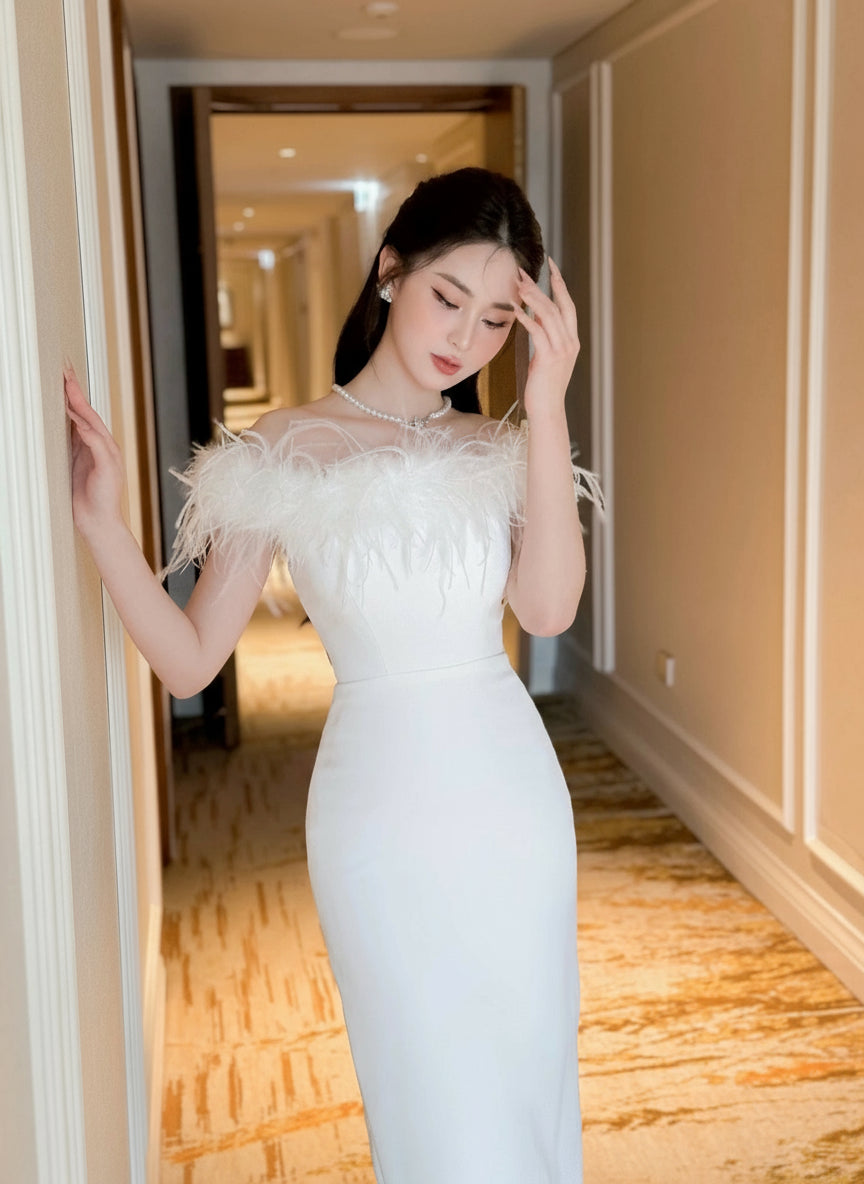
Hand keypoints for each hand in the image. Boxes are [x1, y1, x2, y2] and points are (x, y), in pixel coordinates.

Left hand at [64, 364, 124, 535]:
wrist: (99, 522)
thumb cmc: (87, 497)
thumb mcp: (75, 465)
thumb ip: (73, 444)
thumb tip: (64, 424)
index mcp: (96, 444)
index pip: (83, 414)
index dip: (73, 395)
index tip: (64, 376)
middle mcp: (104, 445)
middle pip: (88, 413)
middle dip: (76, 392)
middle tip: (64, 371)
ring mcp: (108, 455)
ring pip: (92, 423)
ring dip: (80, 405)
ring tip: (68, 387)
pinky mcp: (108, 466)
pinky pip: (97, 444)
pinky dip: (87, 430)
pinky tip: (77, 420)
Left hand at [512, 257, 579, 420]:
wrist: (548, 410)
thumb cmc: (544, 386)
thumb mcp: (547, 356)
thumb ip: (545, 335)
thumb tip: (535, 314)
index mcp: (572, 339)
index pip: (568, 304)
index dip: (560, 283)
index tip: (551, 265)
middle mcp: (570, 341)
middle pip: (559, 304)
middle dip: (543, 284)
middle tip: (525, 271)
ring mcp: (562, 350)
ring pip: (549, 315)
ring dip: (533, 298)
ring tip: (518, 286)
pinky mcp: (549, 358)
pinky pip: (538, 332)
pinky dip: (527, 318)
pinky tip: (516, 310)